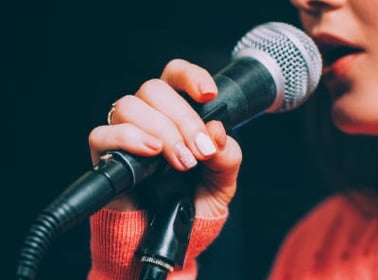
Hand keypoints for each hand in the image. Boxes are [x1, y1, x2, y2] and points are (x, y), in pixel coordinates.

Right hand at [88, 59, 241, 217]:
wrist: (174, 232)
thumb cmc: (194, 202)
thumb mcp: (222, 180)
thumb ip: (227, 156)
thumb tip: (216, 132)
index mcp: (176, 113)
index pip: (175, 76)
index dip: (190, 76)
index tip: (208, 95)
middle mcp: (149, 117)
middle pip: (153, 88)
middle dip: (182, 119)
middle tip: (199, 151)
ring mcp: (125, 133)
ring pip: (129, 106)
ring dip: (160, 131)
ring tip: (180, 161)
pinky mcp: (105, 154)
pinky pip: (102, 133)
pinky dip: (128, 138)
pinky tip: (151, 152)